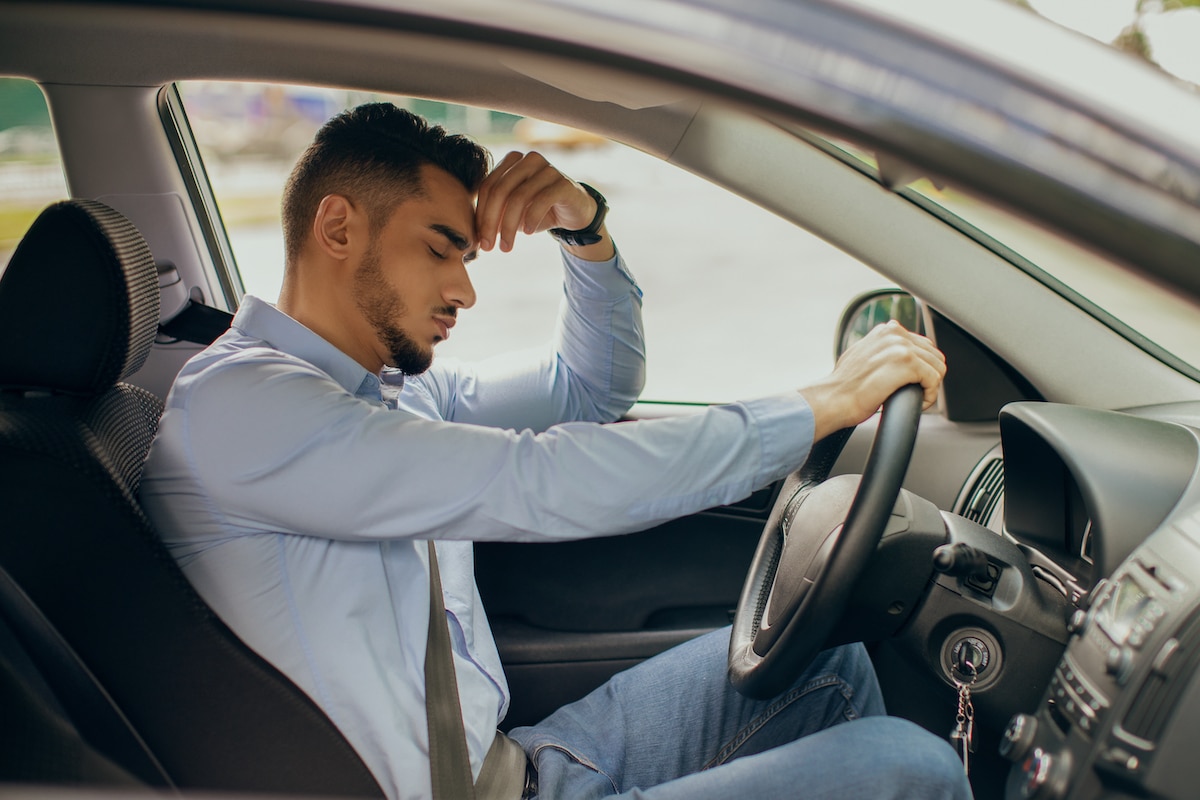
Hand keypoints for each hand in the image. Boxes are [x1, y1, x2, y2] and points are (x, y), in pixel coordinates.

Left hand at [475, 151, 612, 258]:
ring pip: (519, 197)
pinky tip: (528, 232)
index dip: (481, 214)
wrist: (574, 212)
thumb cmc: (539, 210)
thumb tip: (474, 235)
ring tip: (506, 246)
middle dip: (491, 221)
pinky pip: (542, 200)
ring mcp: (547, 168)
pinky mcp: (563, 182)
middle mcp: (528, 160)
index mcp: (511, 162)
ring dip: (509, 226)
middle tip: (489, 246)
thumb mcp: (512, 213)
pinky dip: (531, 218)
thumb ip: (494, 216)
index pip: (488, 186)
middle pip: (500, 190)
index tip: (480, 240)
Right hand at [799, 321, 945, 441]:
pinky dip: (929, 395)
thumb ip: (880, 349)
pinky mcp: (907, 364)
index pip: (924, 345)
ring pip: (938, 368)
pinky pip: (934, 380)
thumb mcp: (861, 356)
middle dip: (929, 377)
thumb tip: (891, 356)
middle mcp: (895, 333)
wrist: (833, 399)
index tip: (911, 382)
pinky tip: (918, 403)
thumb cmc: (844, 386)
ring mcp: (901, 347)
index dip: (922, 368)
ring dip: (930, 387)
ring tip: (916, 398)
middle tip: (915, 393)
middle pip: (935, 356)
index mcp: (886, 330)